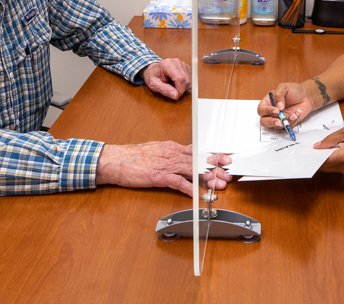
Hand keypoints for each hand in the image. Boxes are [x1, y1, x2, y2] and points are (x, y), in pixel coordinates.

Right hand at [96, 141, 230, 196]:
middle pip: (198, 160)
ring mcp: (166, 165)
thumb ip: (170, 153)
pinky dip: (189, 189)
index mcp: (171, 147)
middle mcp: (171, 154)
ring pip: (192, 170)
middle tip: (228, 174)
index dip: (213, 155)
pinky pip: (178, 182)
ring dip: (207, 179)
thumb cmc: (132, 157)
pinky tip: (197, 194)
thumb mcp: (155, 149)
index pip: (197, 150)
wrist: (116, 160)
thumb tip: (182, 156)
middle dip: (215, 168)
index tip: (225, 159)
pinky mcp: (159, 176)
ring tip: (218, 185)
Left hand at [142, 59, 190, 99]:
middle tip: (172, 89)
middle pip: (186, 80)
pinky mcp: (186, 67)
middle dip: (181, 89)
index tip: (176, 95)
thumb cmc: (152, 75)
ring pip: (190, 80)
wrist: (153, 69)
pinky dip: (185, 83)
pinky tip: (177, 82)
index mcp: (167, 65)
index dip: (180, 90)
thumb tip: (176, 95)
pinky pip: (190, 78)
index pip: (180, 78)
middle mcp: (176, 62)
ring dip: (183, 86)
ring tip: (173, 84)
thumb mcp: (153, 84)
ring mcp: (182, 64)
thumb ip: (164, 90)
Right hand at [257, 82, 314, 129]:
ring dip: (285, 122)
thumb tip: (278, 106)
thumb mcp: (284, 87)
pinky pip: (288, 126)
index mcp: (268, 102)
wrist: (306, 96)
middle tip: (279, 121)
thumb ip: (278, 95)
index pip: (261, 110)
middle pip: (264, 121)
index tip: (276, 110)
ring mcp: (280, 118)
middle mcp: (272, 112)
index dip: (267, 111)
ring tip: (293, 114)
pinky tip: (297, 113)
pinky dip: (293, 121)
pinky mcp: (288, 122)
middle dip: (271, 122)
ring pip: (276, 126)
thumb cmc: (294, 90)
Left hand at [313, 127, 343, 173]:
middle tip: (310, 148)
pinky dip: (330, 160)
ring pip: (328, 168)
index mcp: (342, 157)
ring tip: (319, 148)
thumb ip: (331, 139)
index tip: (305, 151)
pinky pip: (335, 167)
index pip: (320, 161)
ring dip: (323, 160)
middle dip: (315, 158)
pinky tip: (329, 151)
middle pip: (323, 166)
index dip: (311, 156)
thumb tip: (318, 145)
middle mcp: (343, 167)